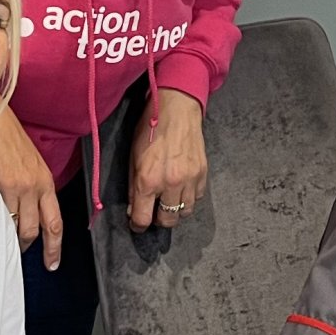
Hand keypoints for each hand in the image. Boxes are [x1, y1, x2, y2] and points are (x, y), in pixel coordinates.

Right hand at [0, 94, 61, 269]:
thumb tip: (22, 208)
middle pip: (32, 231)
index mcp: (45, 181)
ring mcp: (12, 189)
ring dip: (5, 237)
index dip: (54, 247)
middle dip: (25, 246)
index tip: (52, 263)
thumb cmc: (4, 135)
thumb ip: (30, 186)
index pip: (54, 222)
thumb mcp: (29, 161)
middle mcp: (33, 188)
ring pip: (12, 226)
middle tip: (17, 255)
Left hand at [128, 89, 207, 231]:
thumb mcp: (132, 158)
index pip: (143, 219)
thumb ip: (133, 187)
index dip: (138, 225)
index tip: (137, 222)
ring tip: (168, 198)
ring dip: (175, 209)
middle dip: (159, 219)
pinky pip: (197, 198)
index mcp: (148, 180)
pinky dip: (189, 197)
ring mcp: (189, 180)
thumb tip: (134, 210)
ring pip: (185, 213)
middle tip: (154, 210)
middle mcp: (170, 184)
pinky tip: (181, 187)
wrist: (177, 110)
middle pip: (167, 221)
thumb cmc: (149, 129)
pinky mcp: (203, 174)